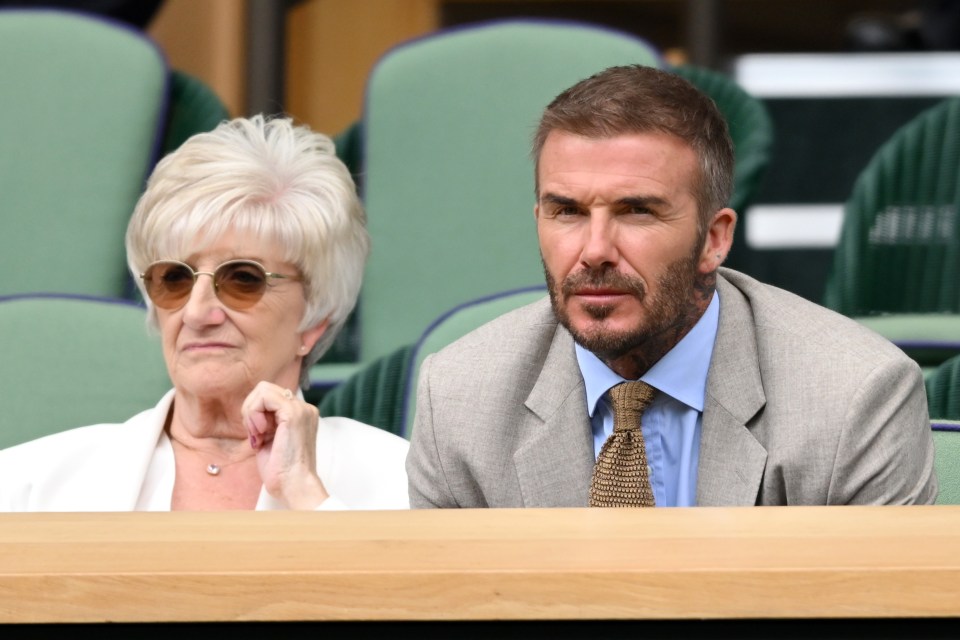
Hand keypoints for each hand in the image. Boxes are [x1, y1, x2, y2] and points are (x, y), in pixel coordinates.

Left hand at [241, 381, 329, 508]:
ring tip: (258, 435)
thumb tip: (250, 410)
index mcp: (301, 414)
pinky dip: (253, 413)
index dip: (255, 412)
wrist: (294, 485)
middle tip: (255, 434)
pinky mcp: (293, 413)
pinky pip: (263, 397)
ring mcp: (301, 409)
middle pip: (265, 389)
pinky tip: (259, 432)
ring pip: (263, 389)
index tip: (257, 436)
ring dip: (251, 412)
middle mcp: (304, 408)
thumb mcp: (270, 439)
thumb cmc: (281, 471)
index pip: (270, 397)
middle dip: (251, 409)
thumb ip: (265, 422)